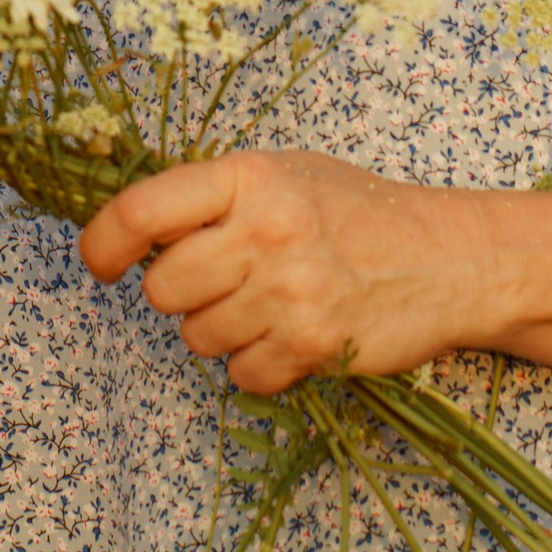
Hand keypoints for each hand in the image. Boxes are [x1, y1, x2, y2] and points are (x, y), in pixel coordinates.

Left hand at [78, 149, 504, 394]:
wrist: (450, 258)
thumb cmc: (359, 212)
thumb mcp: (287, 176)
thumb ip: (216, 198)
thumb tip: (135, 232)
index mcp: (249, 177)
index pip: (142, 211)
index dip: (103, 243)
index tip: (101, 264)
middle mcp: (266, 231)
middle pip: (162, 289)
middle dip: (180, 296)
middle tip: (221, 284)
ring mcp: (290, 291)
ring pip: (198, 337)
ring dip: (221, 332)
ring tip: (268, 306)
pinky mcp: (313, 344)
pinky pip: (242, 376)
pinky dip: (259, 366)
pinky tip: (291, 337)